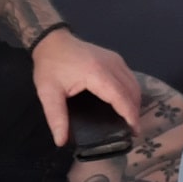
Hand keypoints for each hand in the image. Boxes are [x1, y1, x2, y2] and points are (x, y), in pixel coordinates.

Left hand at [30, 29, 140, 146]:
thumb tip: (61, 141)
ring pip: (133, 83)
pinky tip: (125, 102)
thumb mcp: (48, 93)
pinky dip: (131, 91)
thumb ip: (56, 117)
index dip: (130, 115)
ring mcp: (115, 59)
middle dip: (135, 111)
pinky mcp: (114, 58)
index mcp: (96, 74)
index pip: (121, 97)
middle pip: (132, 91)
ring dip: (135, 101)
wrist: (51, 40)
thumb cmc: (50, 65)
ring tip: (130, 119)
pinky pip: (130, 76)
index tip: (134, 131)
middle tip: (131, 130)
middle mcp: (111, 65)